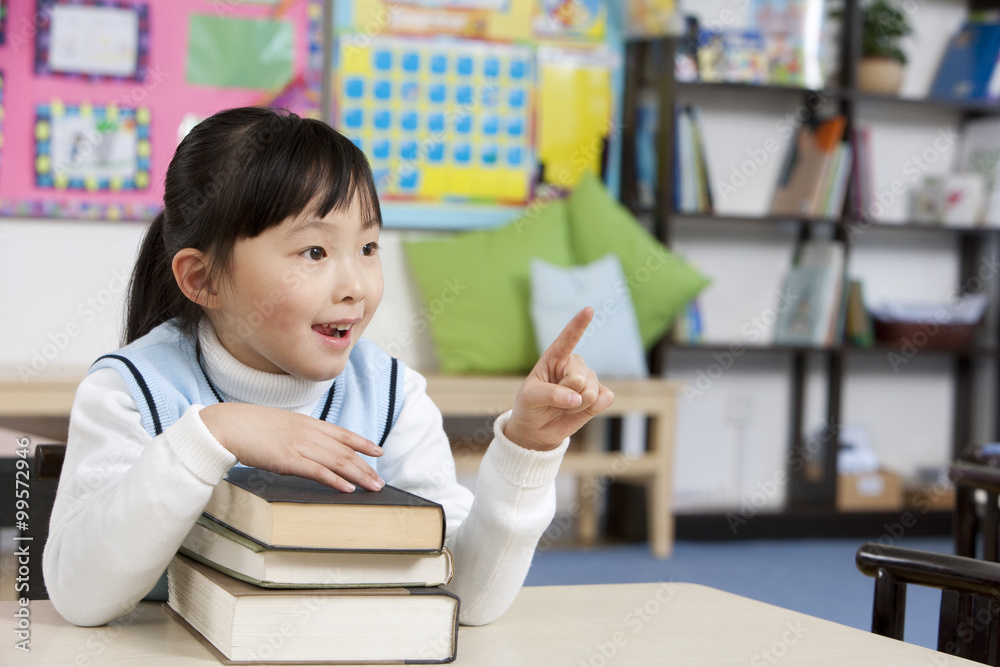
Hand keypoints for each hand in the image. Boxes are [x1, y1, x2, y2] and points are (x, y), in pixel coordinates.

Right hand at [199, 403, 384, 491]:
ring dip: (359, 476)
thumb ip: (298, 433)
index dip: (363, 443)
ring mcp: (299, 445)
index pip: (343, 433)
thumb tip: (308, 445)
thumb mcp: (281, 424)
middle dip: (366, 467)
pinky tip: (348, 488)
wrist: (228, 426)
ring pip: (338, 462)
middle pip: (345, 451)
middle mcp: (308, 432)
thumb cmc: (249, 426)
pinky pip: (318, 472)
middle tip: (380, 481)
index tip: (378, 452)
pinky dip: (335, 481)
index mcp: (307, 422)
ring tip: (373, 487)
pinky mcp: (288, 460)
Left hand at [505, 308, 614, 450]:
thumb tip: (577, 399)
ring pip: (591, 392)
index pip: (567, 338)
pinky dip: (591, 410)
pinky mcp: (601, 394)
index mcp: (555, 357)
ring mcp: (589, 378)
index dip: (579, 324)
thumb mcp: (530, 398)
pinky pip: (605, 399)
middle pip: (578, 378)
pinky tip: (579, 409)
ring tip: (563, 406)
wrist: (538, 429)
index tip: (588, 309)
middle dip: (566, 395)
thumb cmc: (530, 406)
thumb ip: (550, 395)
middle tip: (555, 400)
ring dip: (575, 406)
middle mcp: (574, 364)